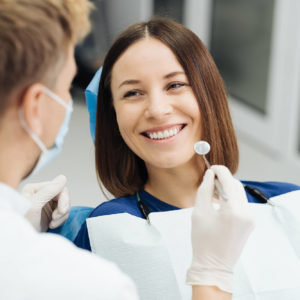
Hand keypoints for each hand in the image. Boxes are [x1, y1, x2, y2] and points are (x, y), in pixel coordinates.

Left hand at [23, 175, 69, 231]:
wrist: (20, 242)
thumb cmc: (23, 223)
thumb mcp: (35, 205)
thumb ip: (49, 190)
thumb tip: (63, 177)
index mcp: (36, 189)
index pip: (59, 187)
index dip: (64, 198)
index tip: (61, 211)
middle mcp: (42, 194)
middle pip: (64, 195)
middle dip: (63, 208)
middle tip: (56, 218)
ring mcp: (46, 204)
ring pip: (65, 204)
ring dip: (62, 215)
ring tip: (52, 223)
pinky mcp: (50, 213)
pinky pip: (64, 213)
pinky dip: (61, 220)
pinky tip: (52, 225)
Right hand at [186, 166, 254, 292]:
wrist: (213, 265)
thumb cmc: (202, 240)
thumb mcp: (199, 212)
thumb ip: (205, 190)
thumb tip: (210, 174)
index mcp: (233, 211)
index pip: (229, 181)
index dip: (220, 170)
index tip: (211, 167)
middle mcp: (246, 213)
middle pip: (236, 186)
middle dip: (223, 179)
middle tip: (209, 180)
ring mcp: (251, 219)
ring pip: (240, 194)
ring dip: (227, 188)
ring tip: (212, 192)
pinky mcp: (250, 223)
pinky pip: (241, 203)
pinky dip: (231, 198)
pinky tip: (220, 202)